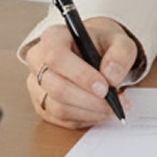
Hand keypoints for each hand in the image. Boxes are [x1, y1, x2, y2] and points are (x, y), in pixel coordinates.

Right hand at [23, 18, 137, 127]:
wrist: (94, 52)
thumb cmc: (102, 44)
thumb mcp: (119, 41)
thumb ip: (120, 55)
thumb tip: (111, 77)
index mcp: (53, 37)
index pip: (57, 57)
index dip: (80, 75)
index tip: (104, 87)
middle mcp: (38, 60)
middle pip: (57, 87)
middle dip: (90, 100)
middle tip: (115, 102)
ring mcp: (36, 85)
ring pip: (59, 107)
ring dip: (89, 112)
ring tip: (111, 107)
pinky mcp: (42, 105)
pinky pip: (61, 119)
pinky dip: (84, 118)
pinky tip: (99, 111)